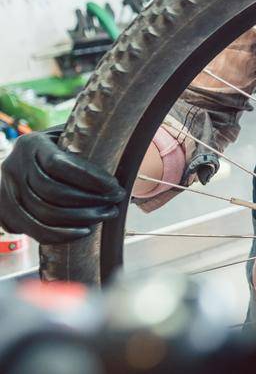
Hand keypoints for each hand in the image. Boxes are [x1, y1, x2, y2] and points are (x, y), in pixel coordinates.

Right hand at [0, 131, 124, 244]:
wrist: (22, 165)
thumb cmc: (56, 150)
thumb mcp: (65, 139)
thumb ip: (83, 146)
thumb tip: (125, 158)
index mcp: (30, 144)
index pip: (59, 165)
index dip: (89, 178)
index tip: (115, 186)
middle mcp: (13, 166)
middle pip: (52, 191)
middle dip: (89, 200)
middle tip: (114, 203)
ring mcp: (6, 191)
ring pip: (43, 213)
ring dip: (79, 219)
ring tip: (105, 215)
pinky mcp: (5, 212)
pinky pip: (34, 230)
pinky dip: (61, 235)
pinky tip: (84, 231)